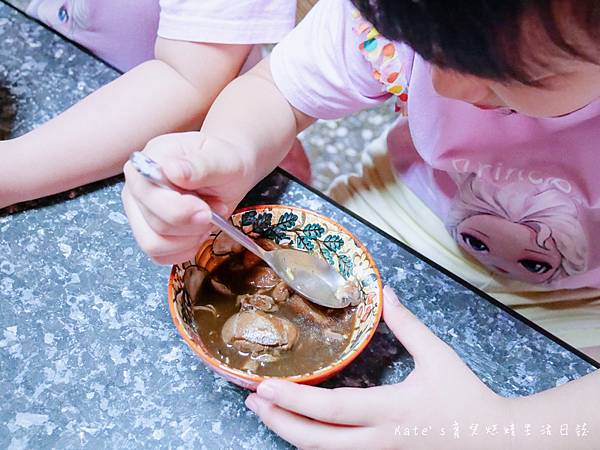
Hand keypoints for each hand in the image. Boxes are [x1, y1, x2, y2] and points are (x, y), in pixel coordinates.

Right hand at [122, 131, 255, 263]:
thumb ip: (200, 165)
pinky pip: (159, 255)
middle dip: (194, 224)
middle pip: (156, 223)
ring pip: (154, 244)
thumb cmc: (224, 160)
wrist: (228, 170)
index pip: (150, 195)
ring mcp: (138, 210)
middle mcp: (137, 186)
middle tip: (216, 209)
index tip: (207, 209)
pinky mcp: (147, 231)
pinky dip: (185, 249)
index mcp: (150, 160)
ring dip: (190, 238)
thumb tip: (173, 170)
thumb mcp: (223, 158)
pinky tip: (198, 231)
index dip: (181, 210)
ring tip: (208, 219)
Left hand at [245, 286, 511, 448]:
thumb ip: (408, 325)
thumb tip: (385, 292)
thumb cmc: (465, 397)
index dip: (292, 401)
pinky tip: (300, 429)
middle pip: (315, 441)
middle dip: (278, 421)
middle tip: (252, 399)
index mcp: (390, 410)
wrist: (494, 443)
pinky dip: (314, 445)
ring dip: (289, 434)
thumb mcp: (438, 356)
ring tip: (266, 412)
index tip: (262, 385)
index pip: (331, 409)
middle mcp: (378, 441)